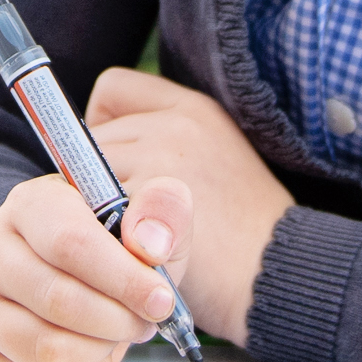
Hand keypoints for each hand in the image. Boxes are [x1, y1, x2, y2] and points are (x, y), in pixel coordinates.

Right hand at [0, 169, 195, 361]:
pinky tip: (96, 356)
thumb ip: (163, 208)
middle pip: (58, 301)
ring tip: (118, 332)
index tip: (160, 299)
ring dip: (101, 351)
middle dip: (118, 320)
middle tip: (146, 319)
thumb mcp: (149, 210)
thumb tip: (150, 246)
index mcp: (30, 205)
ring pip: (46, 350)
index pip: (70, 244)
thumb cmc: (114, 241)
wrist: (82, 270)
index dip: (123, 279)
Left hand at [86, 70, 293, 350]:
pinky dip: (102, 235)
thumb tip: (91, 159)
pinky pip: (92, 211)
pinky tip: (133, 252)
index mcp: (192, 108)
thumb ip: (161, 146)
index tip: (121, 164)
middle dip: (97, 178)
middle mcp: (176, 124)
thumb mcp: (213, 163)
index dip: (105, 125)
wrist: (278, 272)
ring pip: (84, 176)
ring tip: (134, 239)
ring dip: (94, 209)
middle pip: (92, 138)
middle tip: (129, 219)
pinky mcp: (152, 200)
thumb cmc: (241, 234)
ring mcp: (163, 158)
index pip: (113, 89)